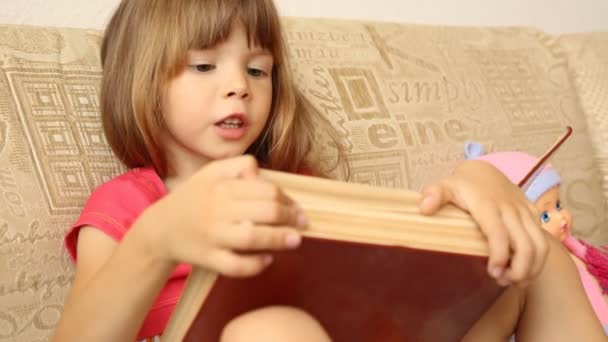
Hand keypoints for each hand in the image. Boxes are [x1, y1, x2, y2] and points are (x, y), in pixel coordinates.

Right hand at [139, 155, 307, 276]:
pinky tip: (267, 259)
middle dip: (289, 217)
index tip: (294, 207)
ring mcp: (212, 235)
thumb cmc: (192, 198)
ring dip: (279, 239)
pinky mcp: (208, 258)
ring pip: (252, 237)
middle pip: (264, 211)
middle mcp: (217, 209)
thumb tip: (265, 176)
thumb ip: (239, 166)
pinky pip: (235, 265)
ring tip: (296, 240)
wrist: (160, 228)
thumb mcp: (211, 171)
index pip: (265, 189)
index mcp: (221, 185)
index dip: (286, 199)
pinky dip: (255, 264)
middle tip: (302, 223)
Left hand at [419, 160, 547, 286]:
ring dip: (532, 268)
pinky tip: (523, 272)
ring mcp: (524, 211)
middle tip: (502, 282)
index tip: (493, 273)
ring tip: (515, 282)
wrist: (483, 171)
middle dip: (519, 269)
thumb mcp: (443, 186)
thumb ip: (433, 195)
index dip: (499, 256)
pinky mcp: (533, 214)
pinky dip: (538, 260)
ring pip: (540, 244)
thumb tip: (424, 208)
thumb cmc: (461, 185)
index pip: (498, 233)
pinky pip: (543, 240)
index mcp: (487, 205)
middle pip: (525, 244)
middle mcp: (510, 208)